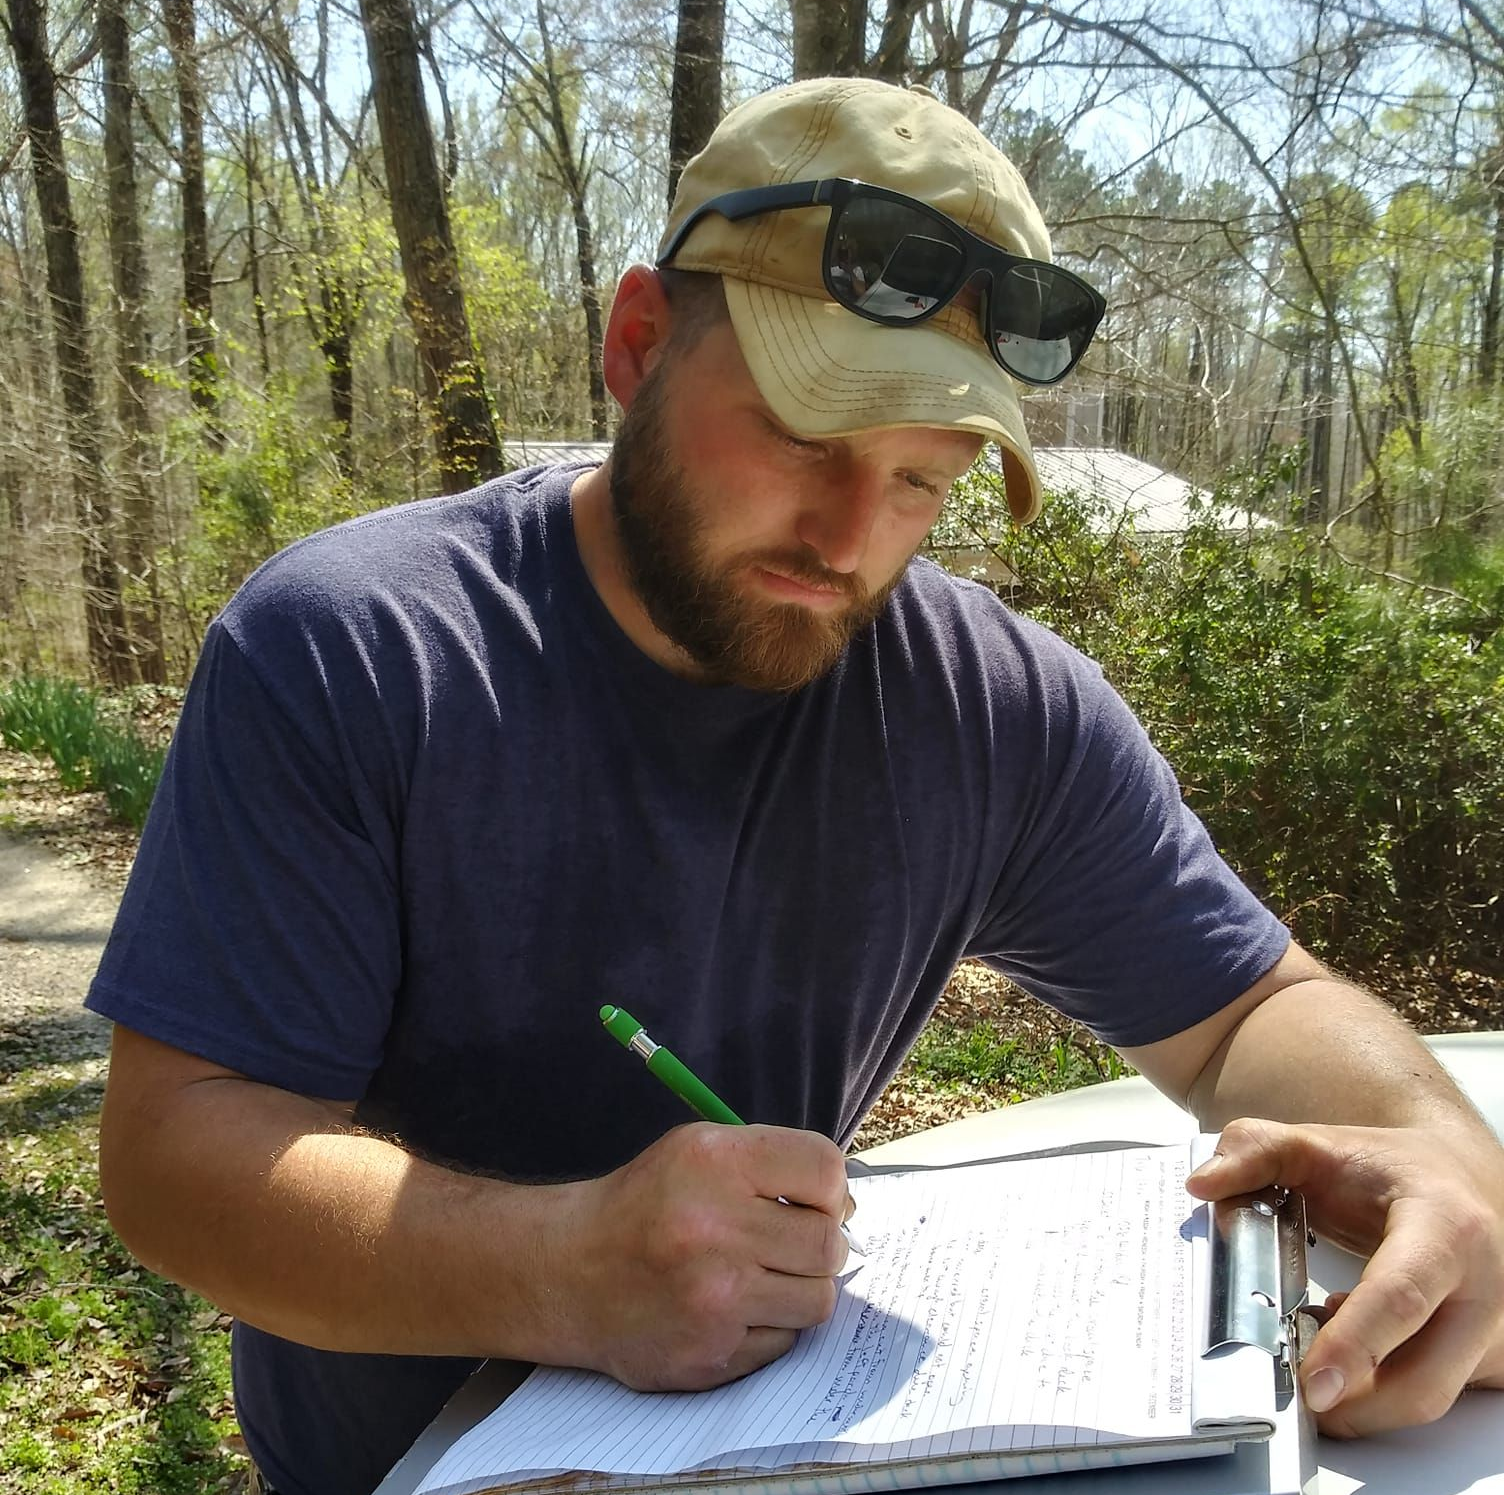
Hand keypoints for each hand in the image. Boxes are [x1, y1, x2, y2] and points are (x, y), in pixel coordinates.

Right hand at [551, 1123, 852, 1390]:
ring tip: (761, 1275)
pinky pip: (785, 1342)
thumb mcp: (697, 1149)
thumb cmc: (646, 1204)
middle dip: (820, 1242)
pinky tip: (733, 1308)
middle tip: (789, 1242)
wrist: (570, 1271)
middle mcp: (715, 1228)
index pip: (824, 1169)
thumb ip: (771, 1162)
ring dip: (799, 1287)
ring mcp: (714, 1299)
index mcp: (715, 1162)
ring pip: (818, 1299)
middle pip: (829, 1242)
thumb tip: (847, 1204)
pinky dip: (770, 1326)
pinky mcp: (711, 1353)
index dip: (829, 1188)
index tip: (813, 1200)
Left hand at [1187, 1117, 1503, 1436]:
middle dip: (1353, 1402)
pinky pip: (1434, 1395)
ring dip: (1363, 1400)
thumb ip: (1255, 1151)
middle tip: (1291, 1394)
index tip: (1311, 1381)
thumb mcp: (1320, 1145)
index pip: (1401, 1295)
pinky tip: (1345, 1354)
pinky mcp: (1488, 1364)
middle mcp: (1484, 1290)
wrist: (1458, 1181)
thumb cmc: (1388, 1170)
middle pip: (1423, 1378)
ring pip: (1428, 1398)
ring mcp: (1493, 1334)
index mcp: (1447, 1228)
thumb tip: (1203, 1183)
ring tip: (1312, 1359)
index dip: (1356, 1343)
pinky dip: (1381, 1392)